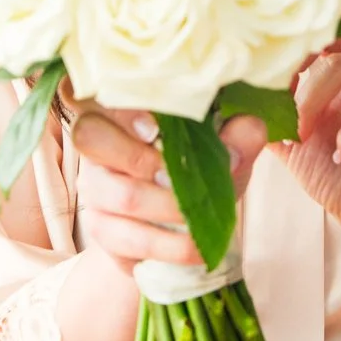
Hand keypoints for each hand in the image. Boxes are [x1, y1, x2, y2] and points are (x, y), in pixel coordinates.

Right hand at [67, 76, 268, 281]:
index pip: (98, 94)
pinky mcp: (101, 231)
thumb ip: (236, 136)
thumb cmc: (197, 173)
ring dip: (168, 205)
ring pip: (120, 194)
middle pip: (90, 137)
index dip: (122, 110)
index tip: (157, 129)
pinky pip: (129, 239)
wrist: (183, 227)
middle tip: (175, 173)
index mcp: (122, 112)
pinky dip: (171, 244)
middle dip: (138, 155)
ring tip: (199, 213)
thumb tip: (250, 127)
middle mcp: (98, 146)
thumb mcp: (223, 151)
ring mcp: (95, 190)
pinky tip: (197, 246)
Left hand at [270, 37, 340, 263]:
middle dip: (301, 85)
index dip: (293, 56)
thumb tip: (237, 86)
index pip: (326, 35)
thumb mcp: (297, 138)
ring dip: (320, 100)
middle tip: (290, 123)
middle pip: (335, 47)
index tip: (267, 87)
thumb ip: (275, 109)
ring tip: (309, 135)